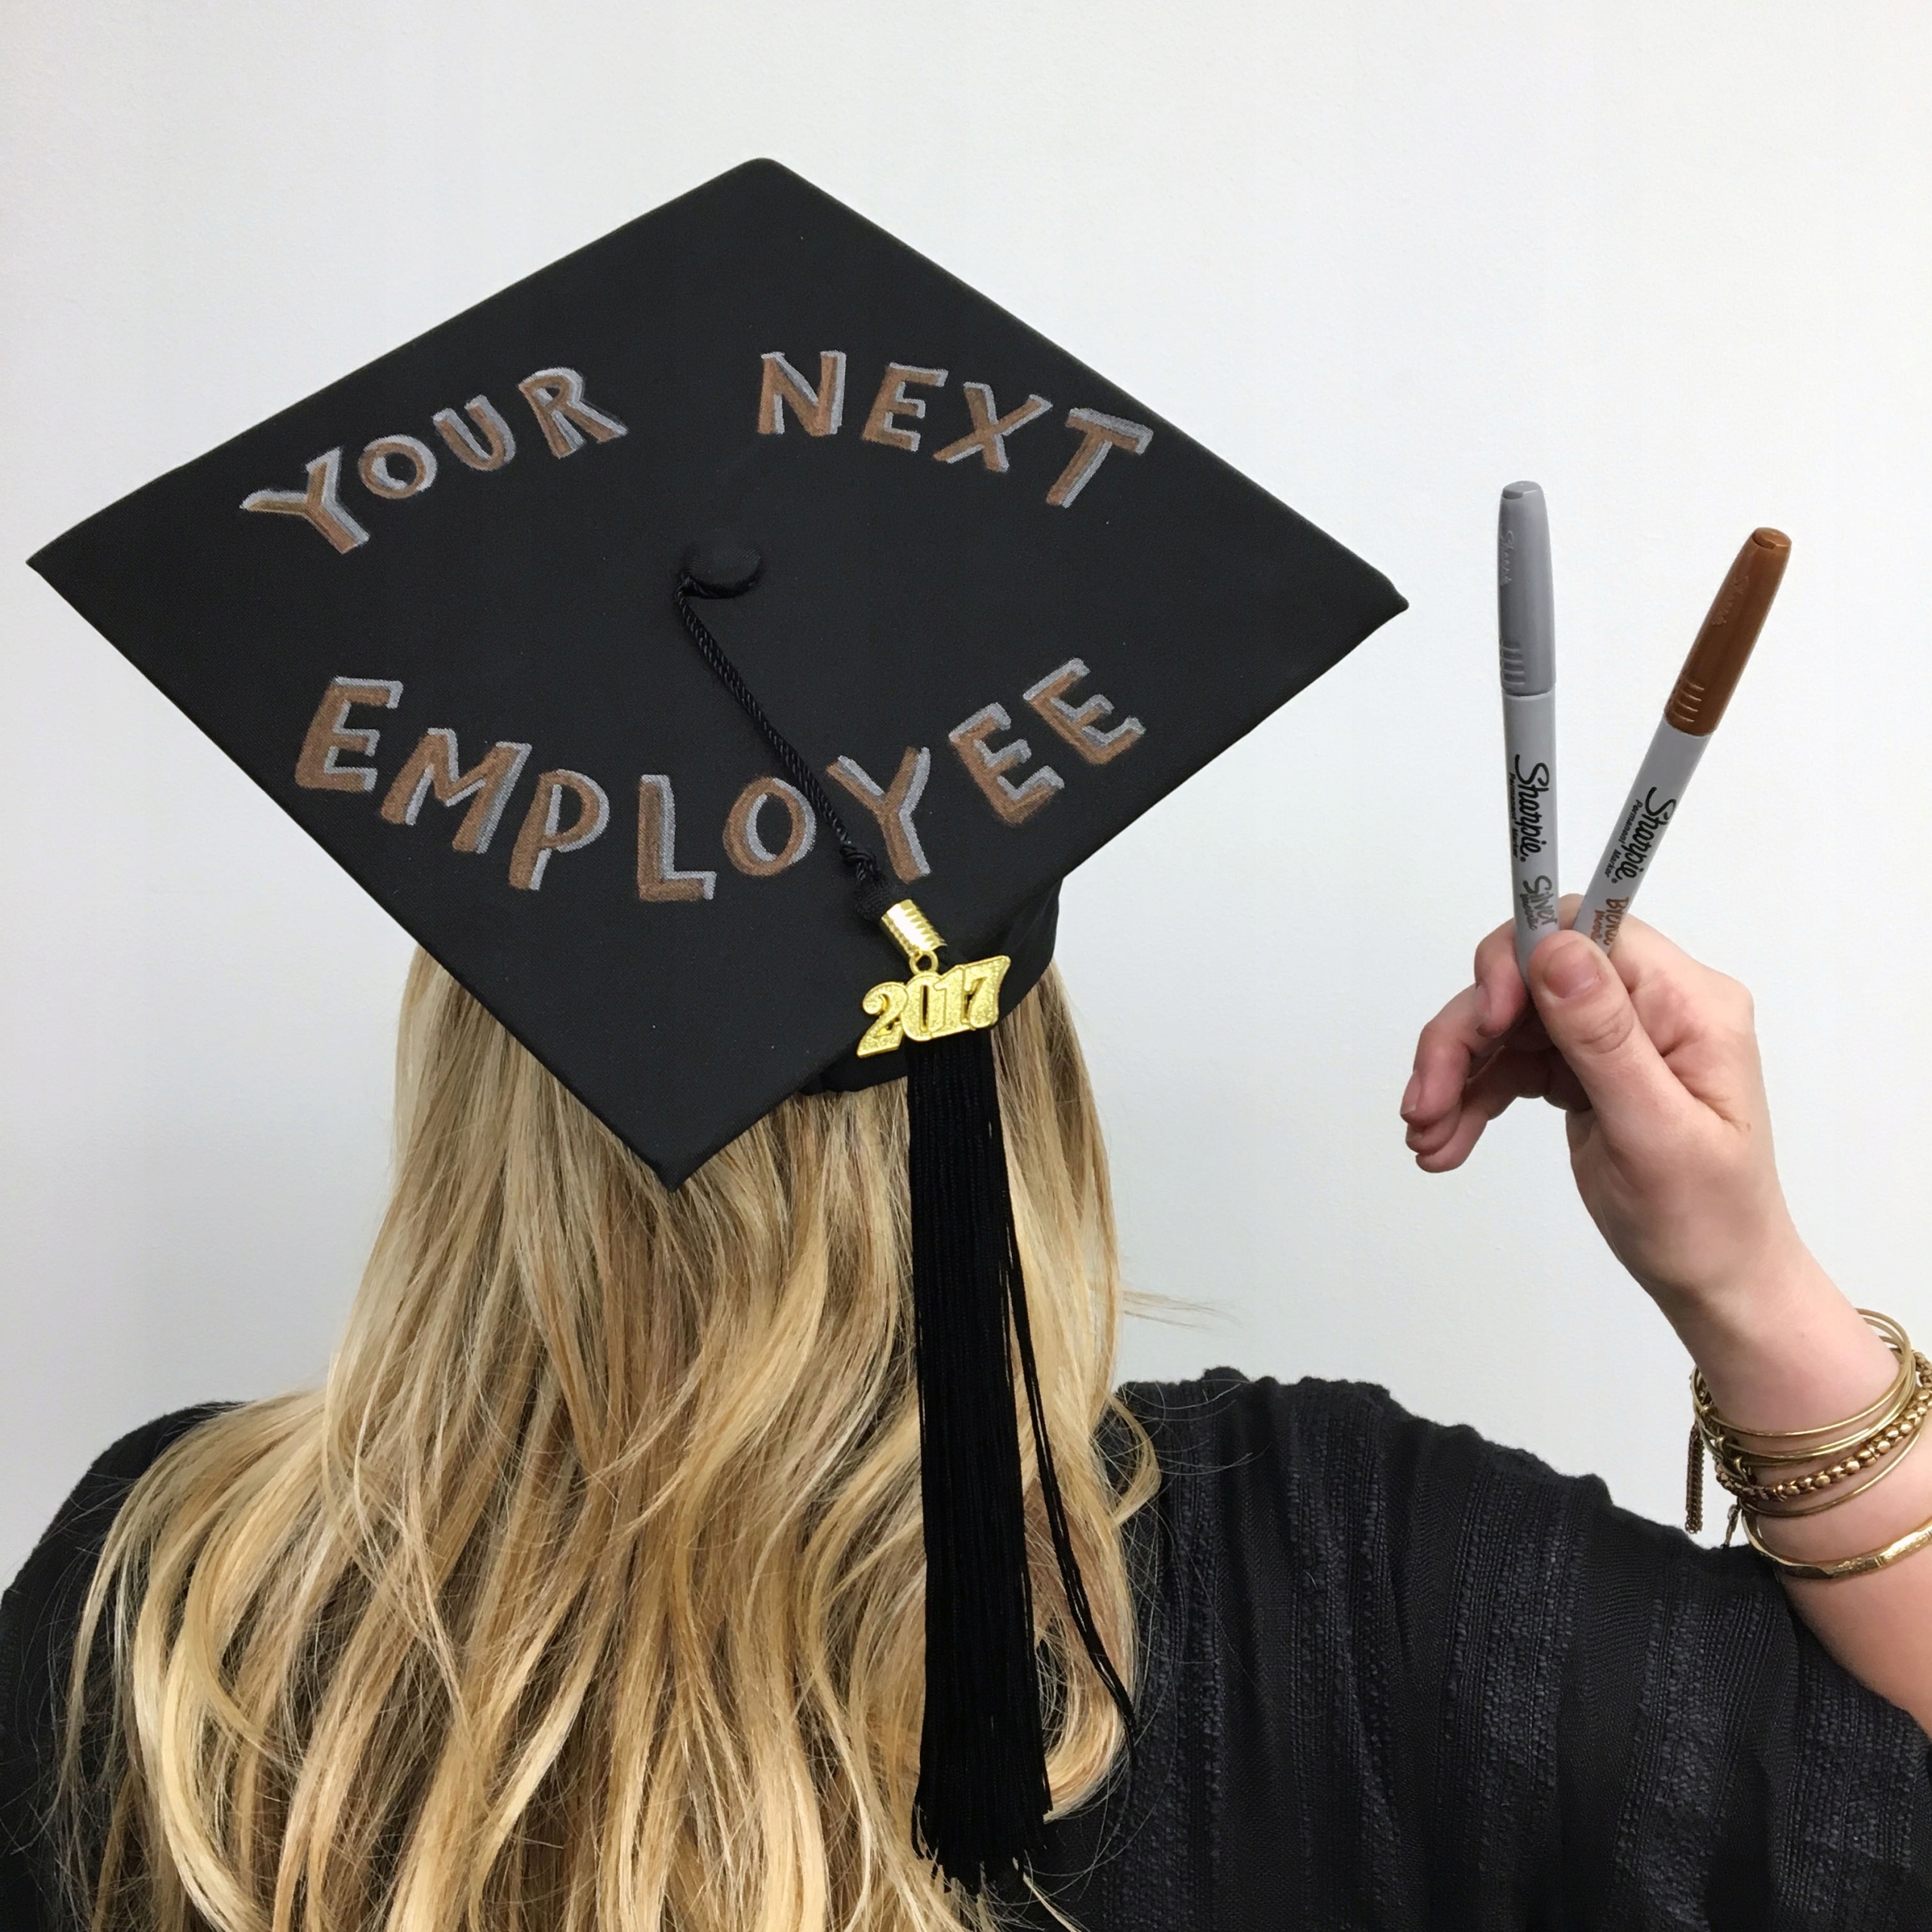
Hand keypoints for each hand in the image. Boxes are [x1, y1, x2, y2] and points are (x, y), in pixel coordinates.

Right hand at [1399, 903, 1804, 1318]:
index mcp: (1687, 1004)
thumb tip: (1554, 950)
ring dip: (1456, 1073)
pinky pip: (1512, 1062)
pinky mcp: (1585, 1069)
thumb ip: (1605, 1038)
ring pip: (1508, 1020)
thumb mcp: (1656, 1132)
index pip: (1585, 934)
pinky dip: (1471, 1097)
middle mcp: (1651, 1005)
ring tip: (1425, 1137)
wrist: (1718, 1284)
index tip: (1484, 1023)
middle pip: (1529, 978)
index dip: (1518, 963)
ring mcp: (1614, 1036)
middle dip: (1467, 1035)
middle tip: (1421, 1106)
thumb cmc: (1706, 1220)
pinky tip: (1445, 1140)